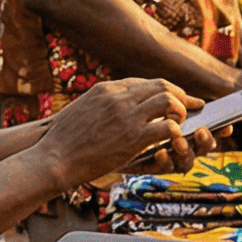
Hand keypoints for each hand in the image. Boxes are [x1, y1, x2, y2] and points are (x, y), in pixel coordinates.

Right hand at [36, 77, 202, 188]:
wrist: (52, 158)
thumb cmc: (64, 140)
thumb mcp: (83, 108)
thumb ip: (105, 102)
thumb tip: (125, 102)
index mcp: (106, 89)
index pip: (145, 82)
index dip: (165, 89)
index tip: (176, 96)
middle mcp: (119, 98)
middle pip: (162, 86)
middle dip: (180, 96)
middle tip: (189, 107)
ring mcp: (127, 116)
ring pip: (169, 101)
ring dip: (180, 112)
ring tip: (179, 124)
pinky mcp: (133, 138)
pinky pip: (168, 127)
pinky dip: (176, 131)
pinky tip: (173, 139)